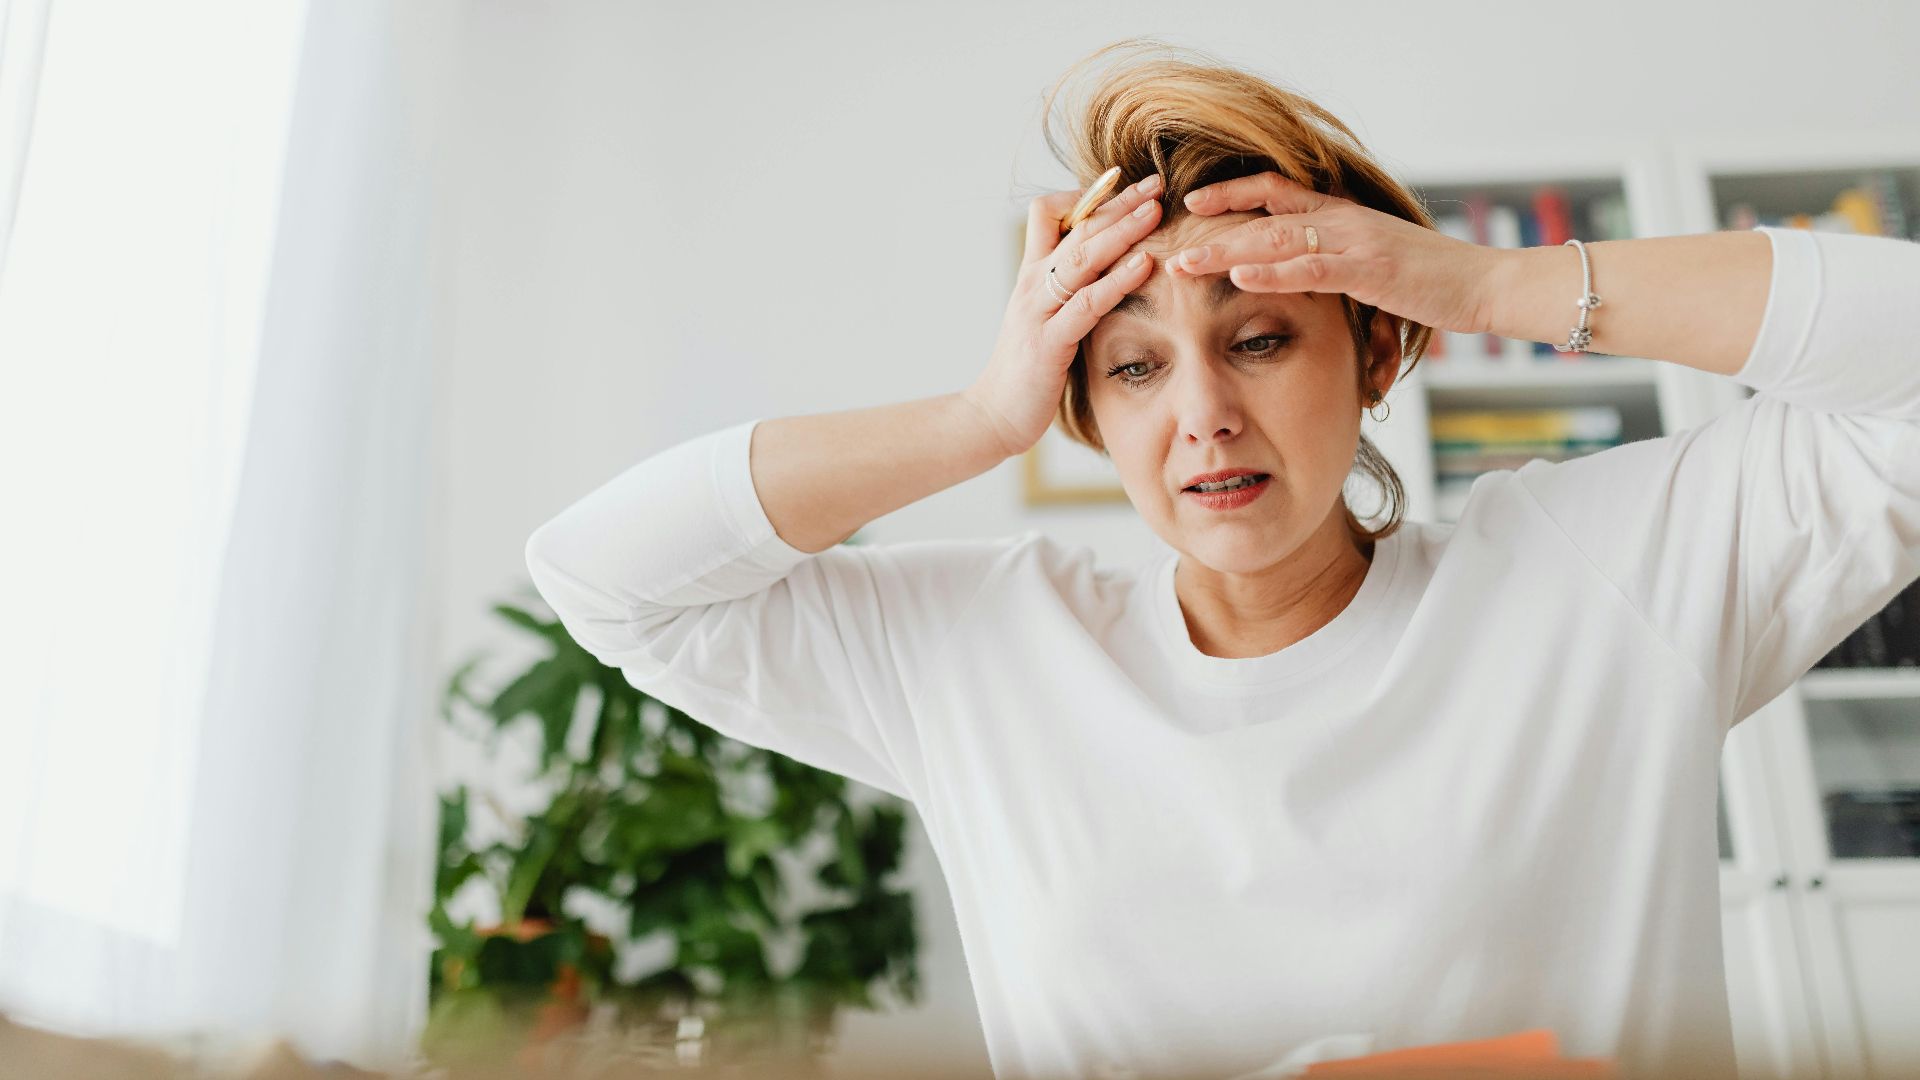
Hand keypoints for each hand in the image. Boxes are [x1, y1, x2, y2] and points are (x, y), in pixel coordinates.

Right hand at [961, 171, 1164, 458]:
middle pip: (1076, 228)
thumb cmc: (1025, 371)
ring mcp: (1038, 311)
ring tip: (1155, 209)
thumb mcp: (1043, 320)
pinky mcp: (1049, 342)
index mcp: (1031, 276)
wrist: (992, 416)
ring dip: (1122, 229)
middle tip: (1156, 182)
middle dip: (1118, 202)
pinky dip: (1117, 280)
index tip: (1124, 187)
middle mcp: (1032, 285)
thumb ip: (1066, 293)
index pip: (1049, 214)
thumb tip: (1103, 273)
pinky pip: (1088, 303)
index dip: (1086, 197)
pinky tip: (1145, 264)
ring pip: (1083, 257)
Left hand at [1168, 171, 1501, 336]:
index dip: (1230, 193)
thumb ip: (1334, 259)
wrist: (1485, 284)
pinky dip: (1274, 272)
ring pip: (1276, 239)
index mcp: (1340, 215)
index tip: (1191, 202)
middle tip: (1166, 239)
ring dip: (1226, 251)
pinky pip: (1313, 268)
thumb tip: (1298, 270)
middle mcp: (1341, 220)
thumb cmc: (1430, 279)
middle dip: (1211, 226)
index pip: (1274, 191)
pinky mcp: (1370, 270)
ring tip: (1184, 263)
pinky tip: (1241, 276)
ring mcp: (1355, 242)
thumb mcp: (1373, 262)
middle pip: (1262, 213)